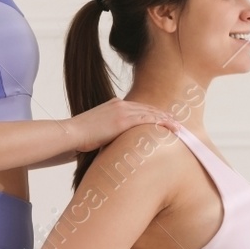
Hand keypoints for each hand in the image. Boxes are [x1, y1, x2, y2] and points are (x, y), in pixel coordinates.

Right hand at [65, 99, 181, 152]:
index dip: (152, 113)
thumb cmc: (80, 137)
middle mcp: (120, 105)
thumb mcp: (97, 132)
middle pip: (147, 108)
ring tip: (178, 125)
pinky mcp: (123, 120)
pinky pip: (148, 119)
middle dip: (162, 114)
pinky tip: (171, 126)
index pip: (138, 108)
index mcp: (113, 105)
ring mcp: (122, 111)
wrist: (71, 133)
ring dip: (166, 119)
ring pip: (150, 113)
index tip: (162, 118)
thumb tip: (112, 144)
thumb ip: (108, 133)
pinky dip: (161, 121)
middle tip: (176, 121)